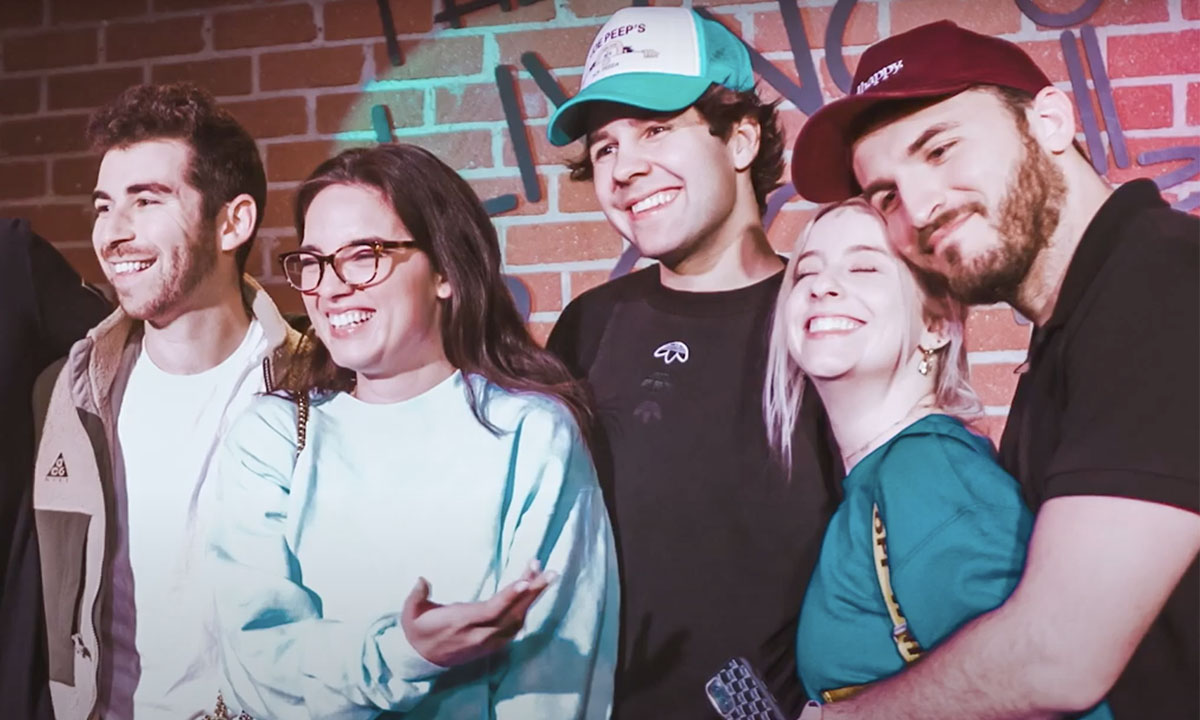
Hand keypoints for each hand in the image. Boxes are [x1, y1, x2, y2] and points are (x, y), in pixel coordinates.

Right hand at [400, 559, 556, 666]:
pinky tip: (531, 592)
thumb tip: (422, 579)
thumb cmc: (418, 631)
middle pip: (513, 613)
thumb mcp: (411, 613)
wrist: (421, 660)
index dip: (510, 596)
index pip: (492, 610)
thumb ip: (417, 595)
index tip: (526, 581)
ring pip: (517, 619)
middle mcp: (479, 634)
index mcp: (461, 622)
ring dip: (532, 597)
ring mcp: (488, 641)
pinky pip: (515, 627)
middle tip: (551, 572)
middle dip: (533, 592)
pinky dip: (526, 609)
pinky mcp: (491, 645)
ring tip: (543, 574)